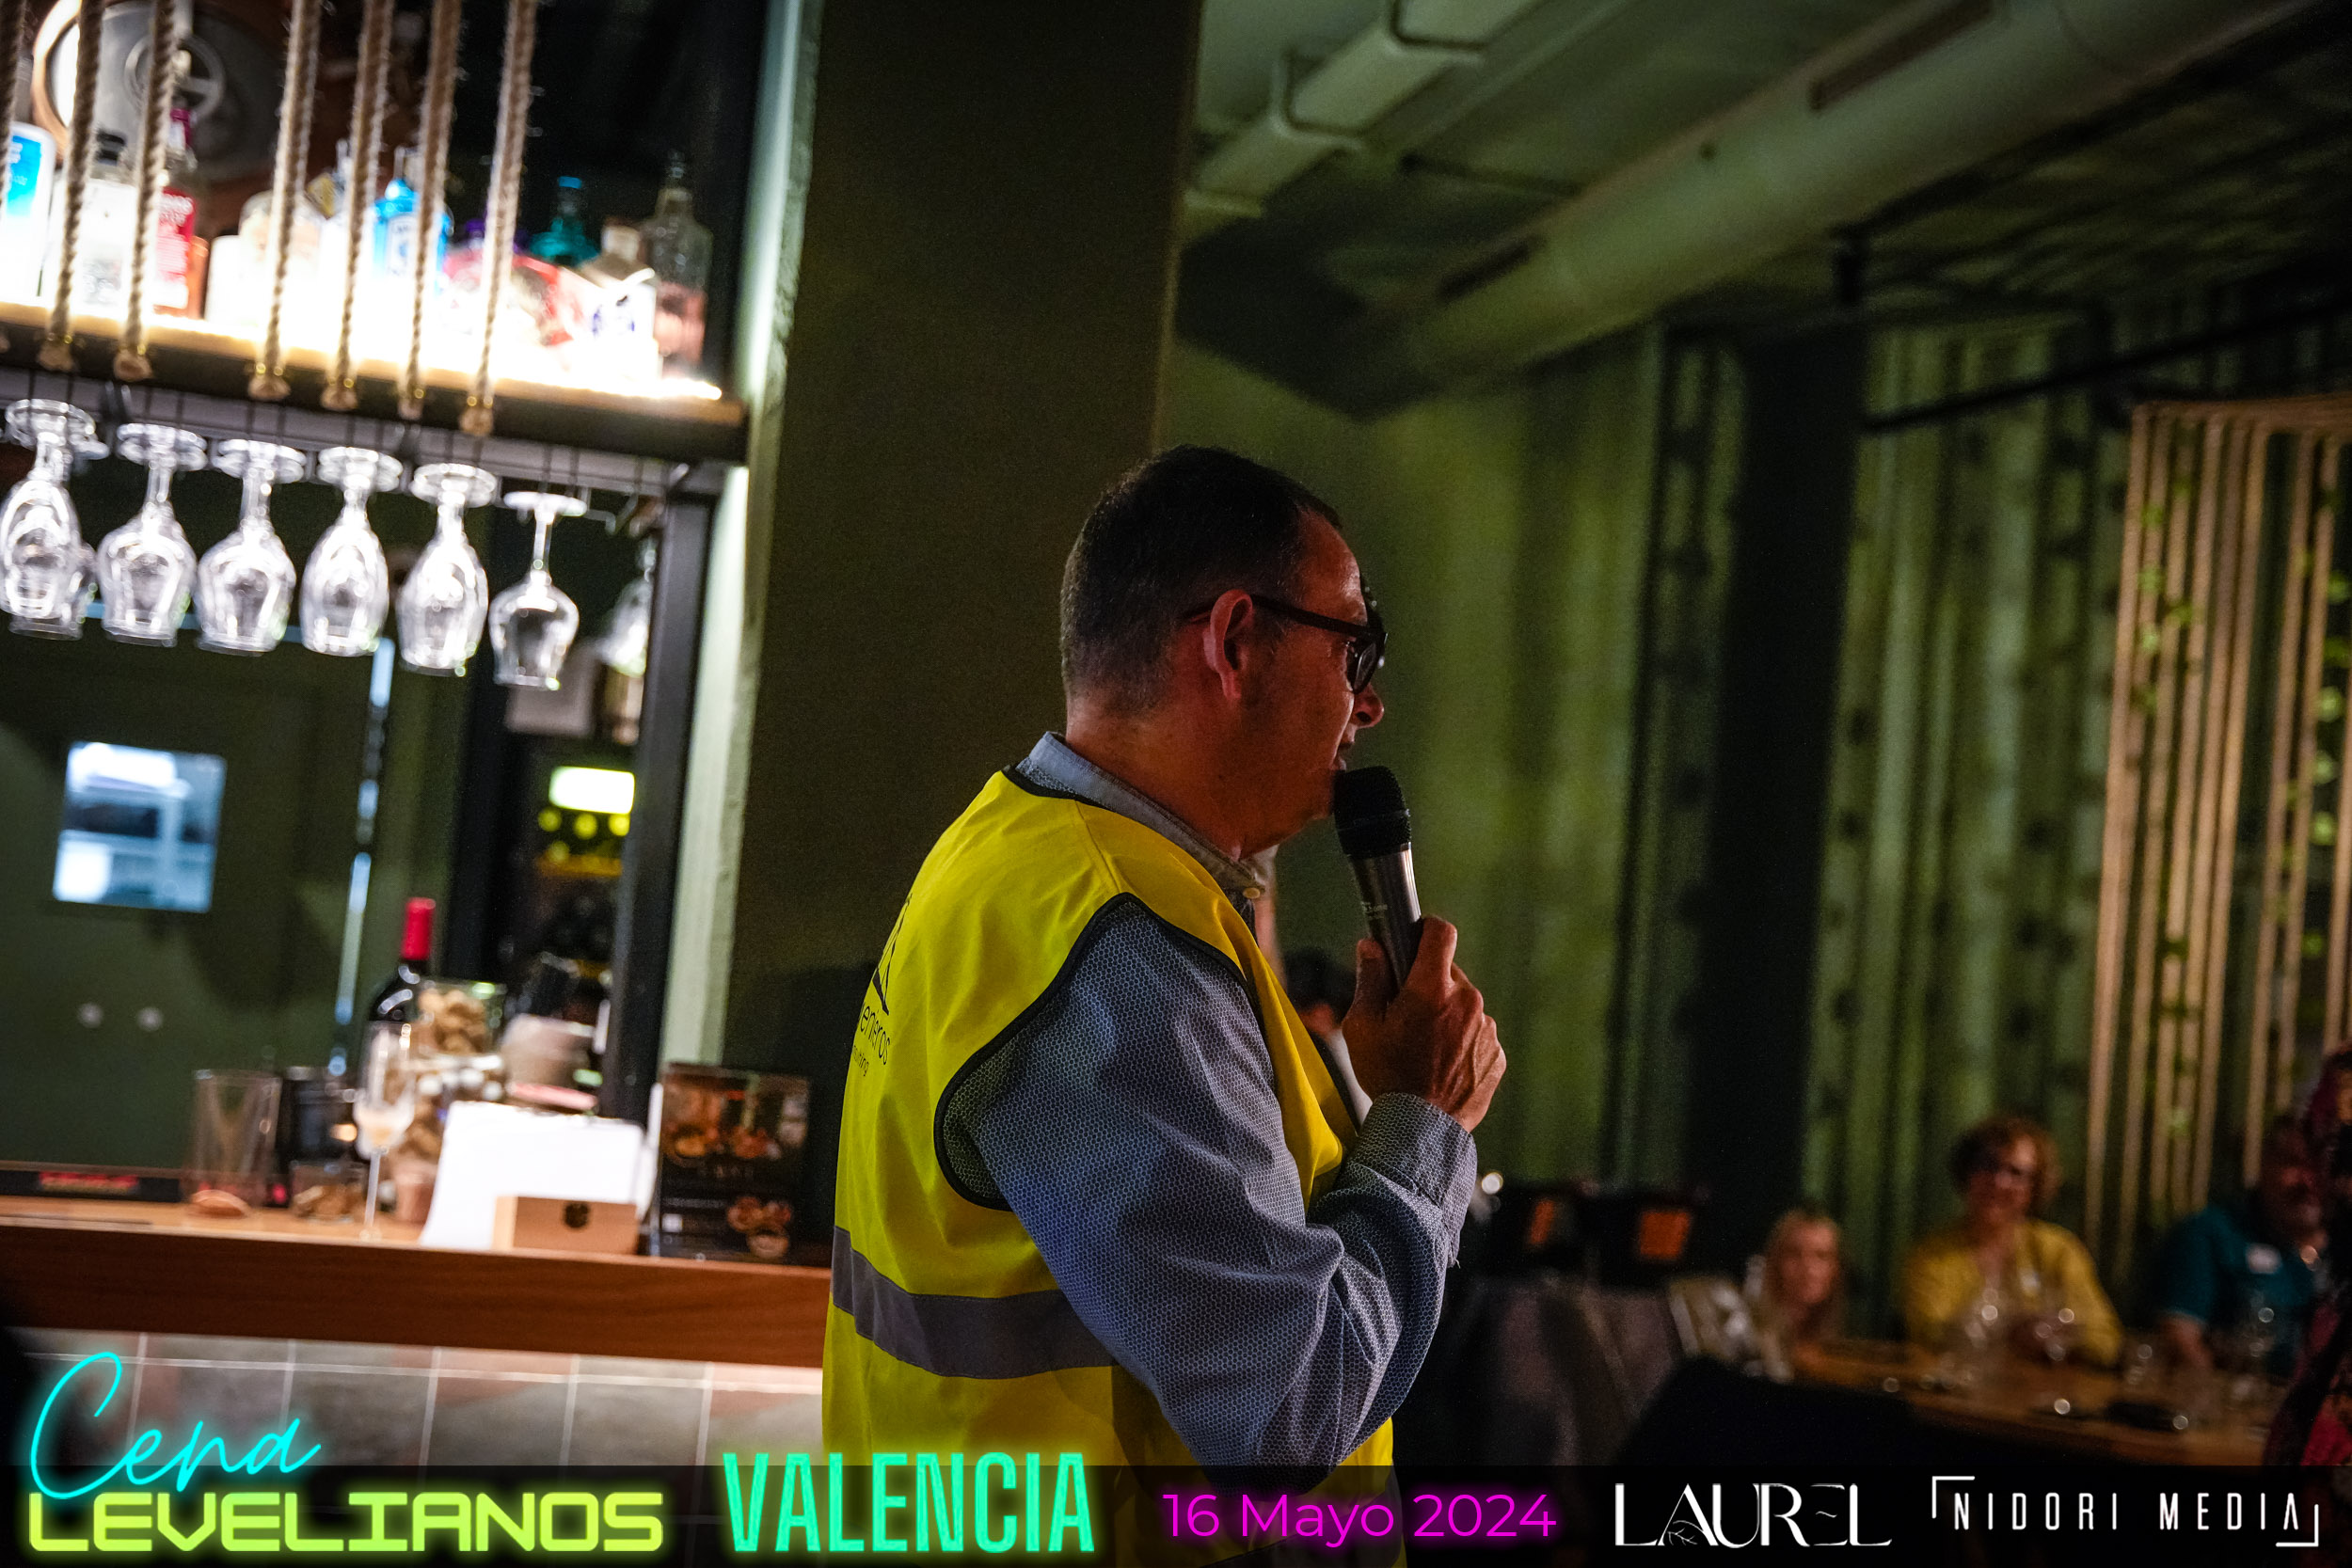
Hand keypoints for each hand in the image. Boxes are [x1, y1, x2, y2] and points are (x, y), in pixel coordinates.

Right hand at [1340, 917, 1504, 1131]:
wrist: (1421, 1128)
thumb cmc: (1387, 1077)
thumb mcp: (1362, 1027)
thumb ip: (1370, 979)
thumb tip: (1372, 947)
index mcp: (1432, 988)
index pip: (1441, 933)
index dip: (1427, 928)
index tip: (1416, 936)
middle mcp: (1466, 1001)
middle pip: (1449, 973)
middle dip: (1428, 984)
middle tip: (1406, 1012)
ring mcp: (1486, 1028)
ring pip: (1464, 1006)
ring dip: (1446, 1015)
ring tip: (1424, 1048)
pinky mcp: (1496, 1053)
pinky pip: (1478, 1034)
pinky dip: (1461, 1042)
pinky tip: (1441, 1065)